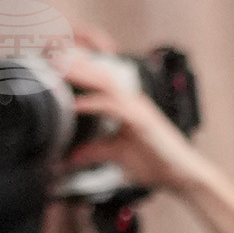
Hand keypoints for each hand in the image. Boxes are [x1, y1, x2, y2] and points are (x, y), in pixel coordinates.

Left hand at [56, 30, 197, 193]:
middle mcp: (133, 101)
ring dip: (81, 74)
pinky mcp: (142, 120)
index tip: (57, 64)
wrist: (184, 177)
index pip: (100, 80)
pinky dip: (92, 104)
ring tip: (58, 69)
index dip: (80, 69)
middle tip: (49, 56)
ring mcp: (138, 108)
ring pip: (105, 83)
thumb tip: (73, 157)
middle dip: (75, 63)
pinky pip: (112, 106)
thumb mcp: (118, 156)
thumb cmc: (158, 165)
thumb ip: (95, 152)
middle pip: (100, 74)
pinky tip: (76, 105)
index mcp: (127, 105)